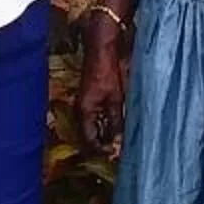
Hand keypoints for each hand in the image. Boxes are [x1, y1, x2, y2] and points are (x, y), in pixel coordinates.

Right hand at [78, 26, 129, 155]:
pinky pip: (96, 118)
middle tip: (120, 148)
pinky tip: (118, 124)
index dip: (102, 149)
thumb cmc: (107, 73)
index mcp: (84, 112)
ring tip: (121, 138)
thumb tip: (118, 143)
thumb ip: (116, 123)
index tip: (116, 153)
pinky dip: (106, 124)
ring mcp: (85, 105)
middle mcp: (81, 110)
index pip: (89, 140)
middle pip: (90, 135)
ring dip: (106, 134)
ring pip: (94, 128)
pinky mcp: (91, 99)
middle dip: (104, 143)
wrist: (101, 51)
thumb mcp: (115, 101)